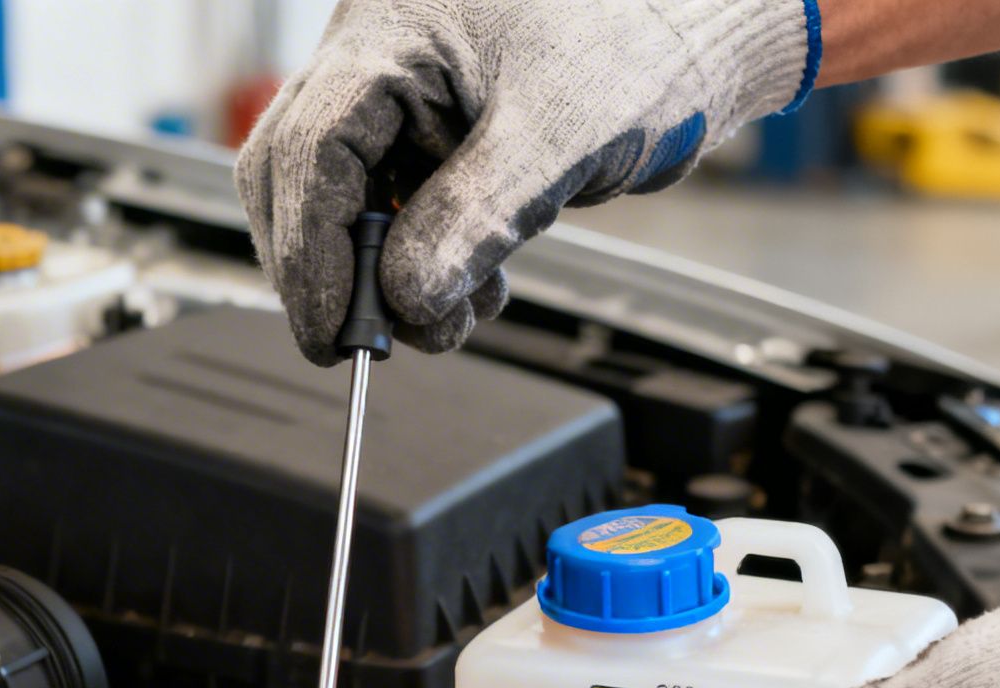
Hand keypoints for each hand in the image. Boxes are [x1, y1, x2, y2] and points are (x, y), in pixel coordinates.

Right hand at [236, 0, 817, 365]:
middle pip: (298, 175)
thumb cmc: (645, 35)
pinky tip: (473, 291)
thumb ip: (477, 216)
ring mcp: (404, 98)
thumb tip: (407, 299)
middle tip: (365, 344)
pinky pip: (396, 207)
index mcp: (393, 32)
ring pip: (343, 200)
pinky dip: (423, 262)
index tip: (332, 329)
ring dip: (383, 277)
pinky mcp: (435, 136)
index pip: (309, 148)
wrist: (702, 24)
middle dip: (329, 269)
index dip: (310, 250)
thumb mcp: (562, 132)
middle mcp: (381, 59)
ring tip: (452, 320)